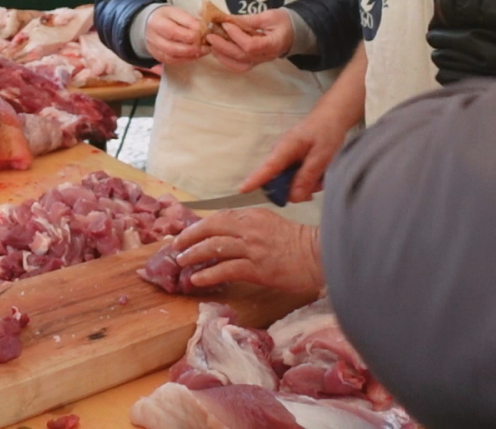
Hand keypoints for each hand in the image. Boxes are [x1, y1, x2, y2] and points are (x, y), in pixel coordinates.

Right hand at [145, 6, 208, 63]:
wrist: (150, 23)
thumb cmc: (167, 16)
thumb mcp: (177, 12)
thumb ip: (189, 20)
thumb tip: (203, 29)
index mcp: (157, 22)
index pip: (174, 31)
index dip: (191, 35)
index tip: (205, 33)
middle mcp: (153, 38)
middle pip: (173, 47)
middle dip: (192, 48)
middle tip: (207, 46)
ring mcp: (154, 49)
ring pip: (173, 57)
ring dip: (191, 55)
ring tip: (204, 51)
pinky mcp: (157, 57)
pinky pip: (172, 61)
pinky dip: (186, 59)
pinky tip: (195, 55)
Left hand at [171, 208, 324, 295]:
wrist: (320, 256)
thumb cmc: (298, 245)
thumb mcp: (270, 226)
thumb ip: (248, 227)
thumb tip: (224, 236)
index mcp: (252, 215)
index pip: (218, 217)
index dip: (198, 226)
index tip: (185, 234)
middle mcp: (250, 227)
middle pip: (210, 228)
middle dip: (188, 238)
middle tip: (175, 248)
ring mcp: (253, 248)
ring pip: (214, 247)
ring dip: (193, 255)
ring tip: (181, 263)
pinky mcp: (257, 268)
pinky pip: (226, 269)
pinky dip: (208, 274)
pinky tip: (197, 280)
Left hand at [205, 9, 293, 71]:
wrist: (293, 32)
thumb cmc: (283, 22)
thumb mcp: (269, 16)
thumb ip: (249, 19)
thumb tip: (228, 19)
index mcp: (273, 44)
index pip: (251, 45)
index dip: (236, 36)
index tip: (225, 24)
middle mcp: (265, 57)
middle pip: (241, 56)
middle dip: (222, 46)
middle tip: (209, 35)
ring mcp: (259, 61)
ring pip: (238, 65)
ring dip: (222, 55)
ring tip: (211, 43)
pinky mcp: (254, 62)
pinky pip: (238, 66)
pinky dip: (226, 60)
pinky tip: (217, 50)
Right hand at [238, 110, 351, 203]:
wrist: (330, 116)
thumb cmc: (326, 131)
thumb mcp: (322, 155)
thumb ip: (307, 176)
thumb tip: (293, 197)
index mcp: (284, 148)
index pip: (267, 167)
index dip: (254, 180)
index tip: (242, 189)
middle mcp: (279, 154)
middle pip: (277, 182)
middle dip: (296, 190)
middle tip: (316, 186)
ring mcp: (283, 158)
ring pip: (287, 182)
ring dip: (304, 185)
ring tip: (320, 177)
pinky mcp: (289, 161)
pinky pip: (292, 177)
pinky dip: (305, 180)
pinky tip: (317, 176)